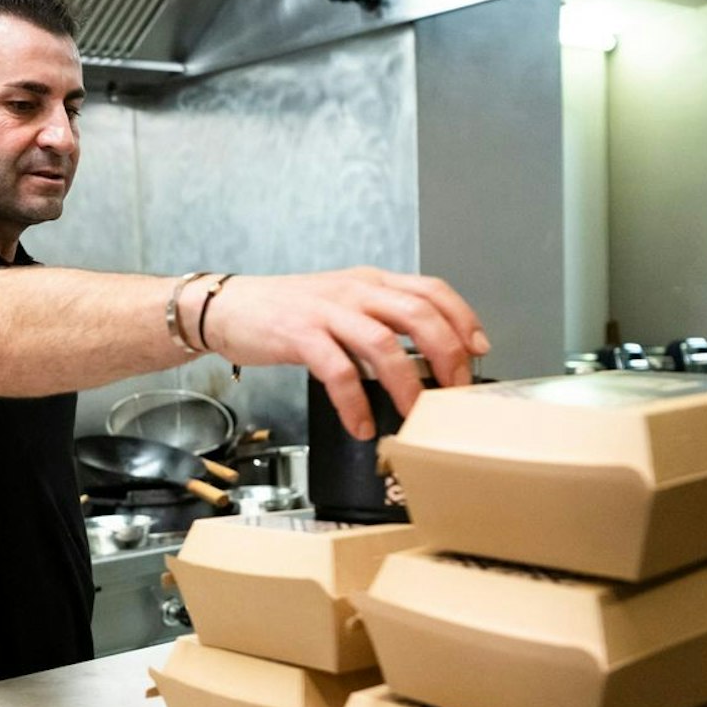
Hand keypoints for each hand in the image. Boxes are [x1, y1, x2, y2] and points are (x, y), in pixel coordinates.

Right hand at [201, 267, 487, 438]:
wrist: (227, 308)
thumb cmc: (286, 312)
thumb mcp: (340, 304)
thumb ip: (378, 320)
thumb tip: (421, 357)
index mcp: (370, 282)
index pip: (431, 290)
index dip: (462, 319)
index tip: (479, 350)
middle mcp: (355, 291)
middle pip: (419, 315)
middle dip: (446, 356)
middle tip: (453, 392)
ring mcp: (327, 311)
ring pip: (384, 344)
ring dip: (406, 384)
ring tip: (413, 414)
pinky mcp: (300, 335)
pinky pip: (338, 371)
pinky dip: (355, 403)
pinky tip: (361, 424)